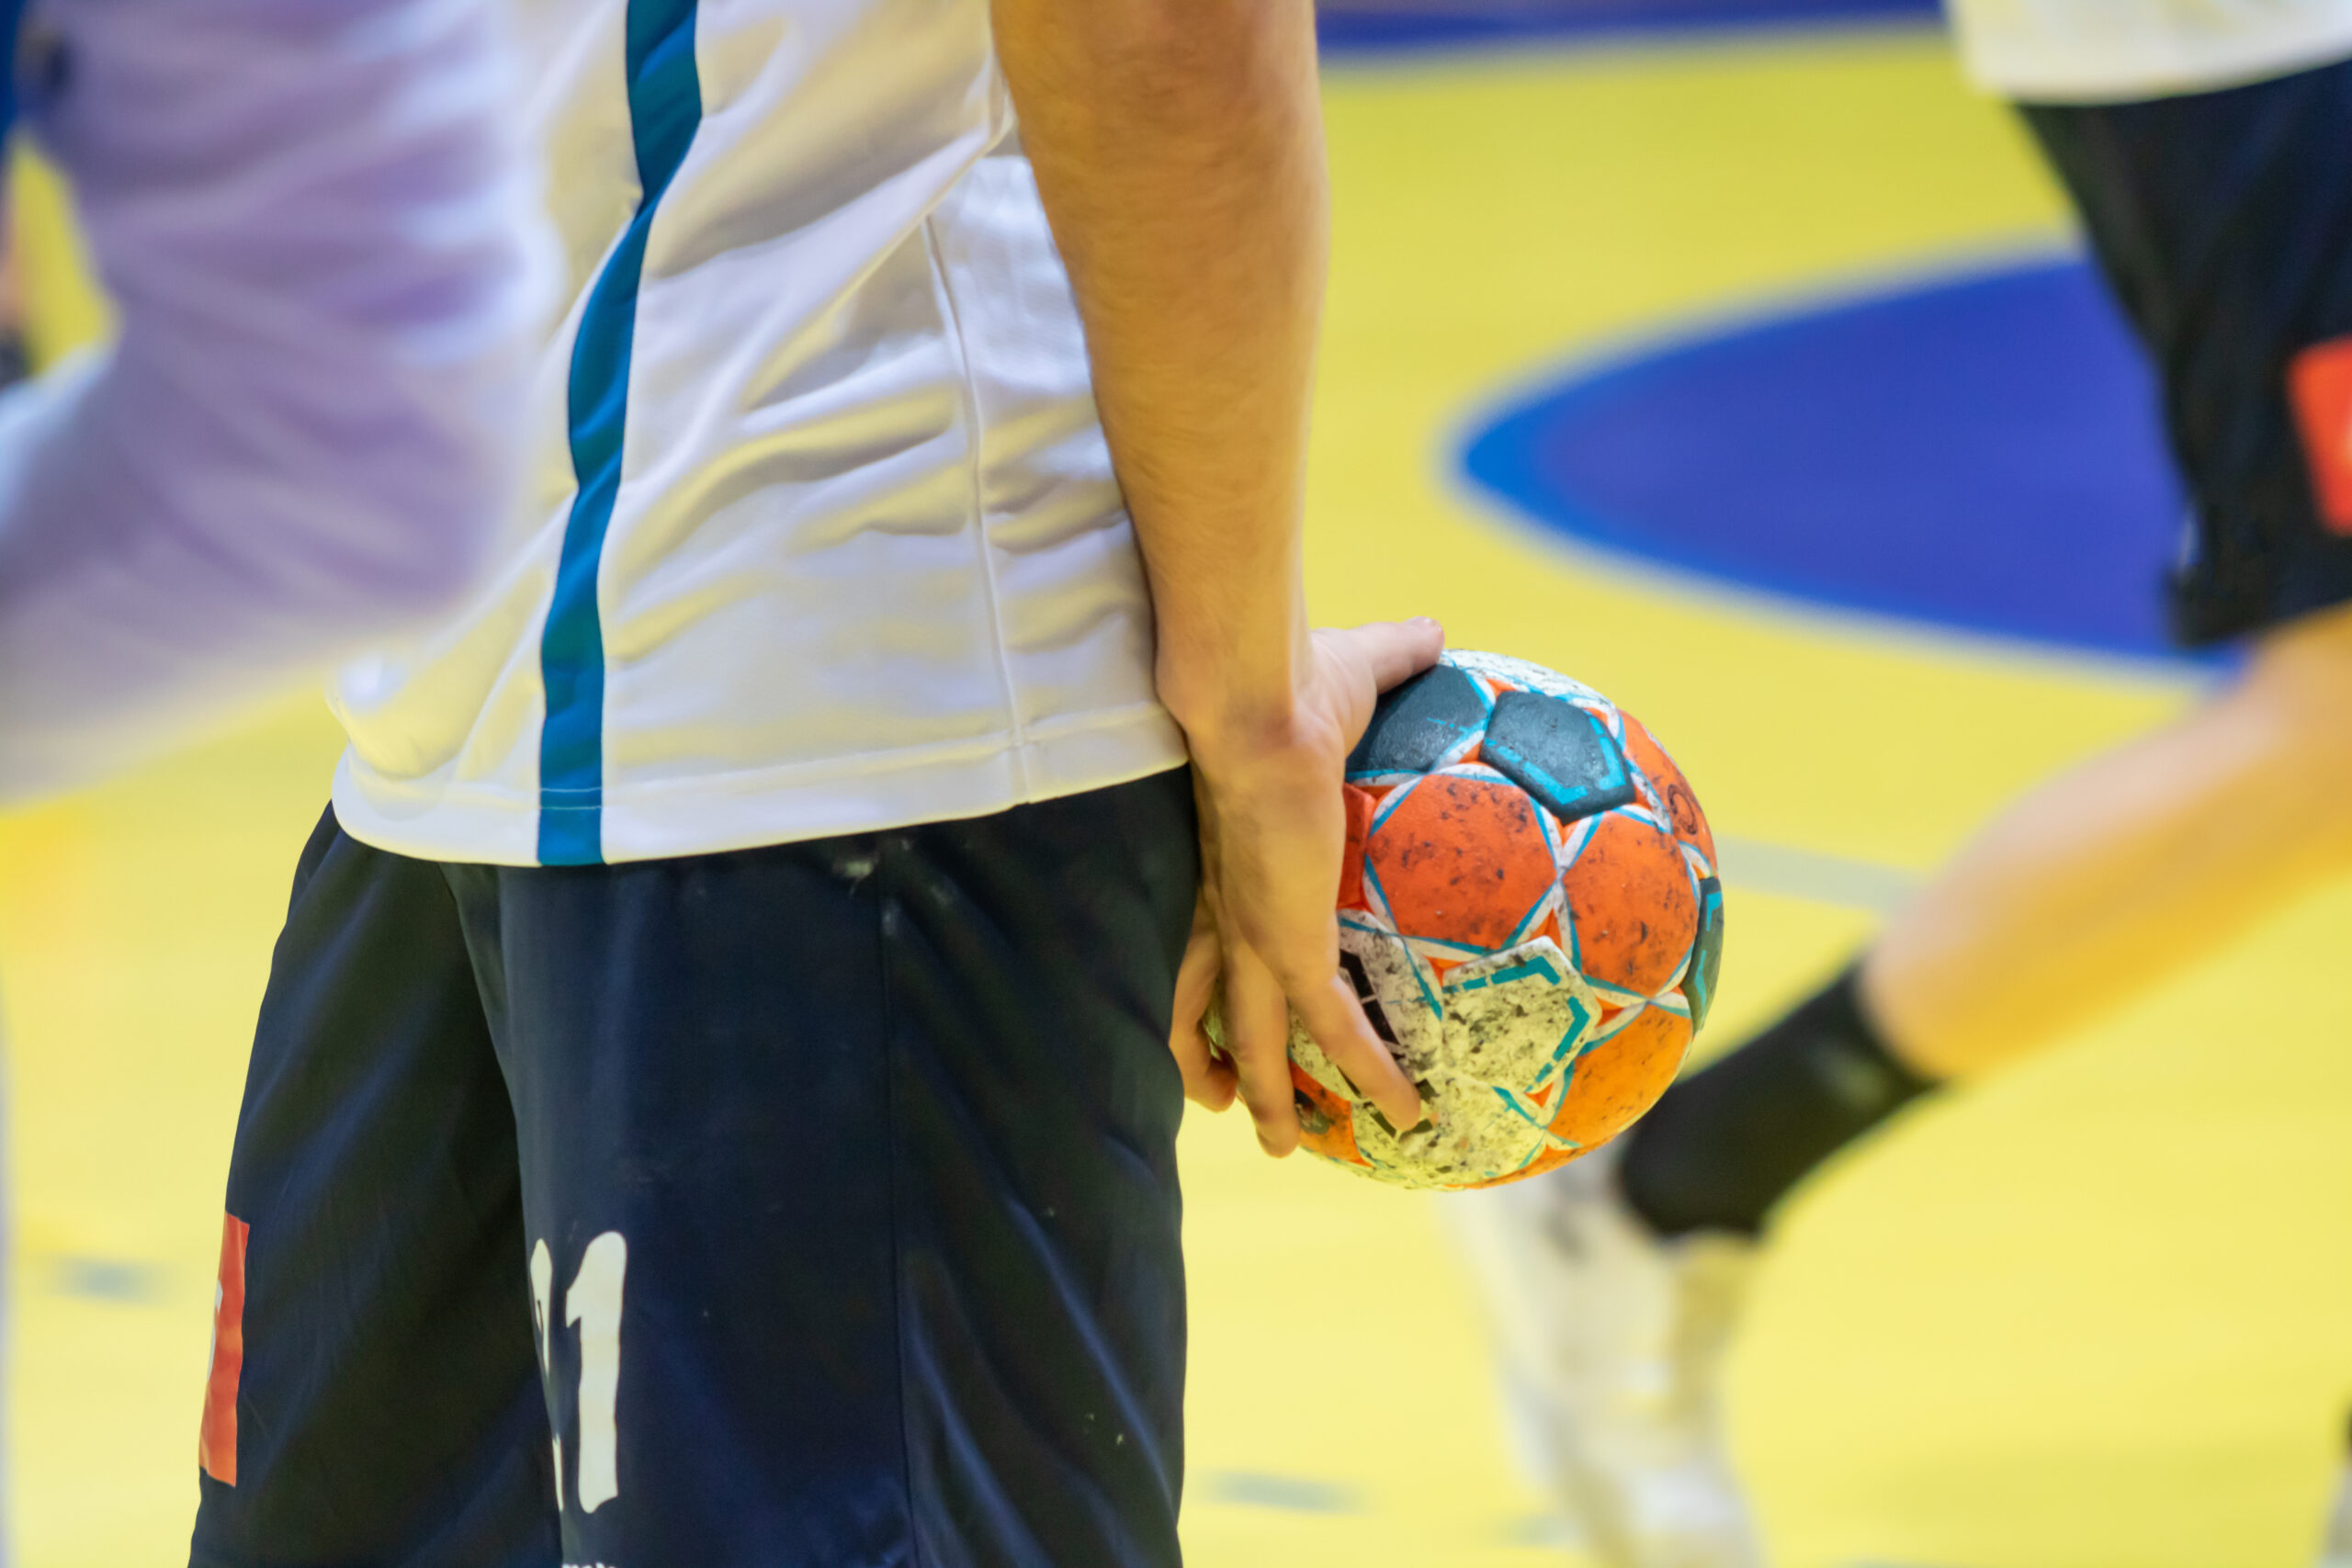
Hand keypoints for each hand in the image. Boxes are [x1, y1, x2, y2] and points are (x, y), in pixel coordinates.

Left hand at [1166, 617, 1444, 1154]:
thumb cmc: (1290, 673)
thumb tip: (1437, 632)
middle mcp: (1225, 906)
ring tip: (1287, 1146)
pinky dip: (1369, 1071)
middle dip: (1213, 1058)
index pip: (1202, 929)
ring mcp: (1252, 933)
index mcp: (1223, 854)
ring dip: (1271, 1098)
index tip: (1217, 997)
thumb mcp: (1351, 668)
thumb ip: (1393, 656)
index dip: (1203, 971)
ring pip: (1255, 1037)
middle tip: (1228, 1102)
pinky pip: (1335, 1027)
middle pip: (1204, 1003)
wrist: (1258, 694)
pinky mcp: (1289, 944)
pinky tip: (1403, 1109)